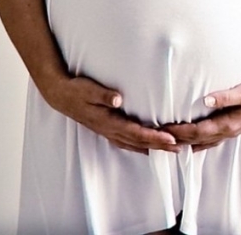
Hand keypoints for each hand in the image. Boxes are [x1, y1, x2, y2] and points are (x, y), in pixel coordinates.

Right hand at [42, 75, 180, 154]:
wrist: (60, 96)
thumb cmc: (76, 90)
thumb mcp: (88, 89)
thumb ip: (103, 95)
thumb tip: (118, 100)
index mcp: (108, 122)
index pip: (136, 132)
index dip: (154, 137)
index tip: (171, 139)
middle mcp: (109, 130)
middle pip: (139, 142)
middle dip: (160, 146)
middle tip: (180, 149)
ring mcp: (108, 131)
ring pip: (134, 144)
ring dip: (153, 148)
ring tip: (171, 150)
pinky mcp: (107, 129)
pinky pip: (127, 142)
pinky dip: (140, 146)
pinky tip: (148, 148)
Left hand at [165, 78, 240, 151]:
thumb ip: (225, 96)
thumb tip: (206, 100)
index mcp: (228, 124)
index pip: (198, 131)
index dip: (180, 131)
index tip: (163, 128)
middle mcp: (227, 132)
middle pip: (196, 140)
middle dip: (177, 138)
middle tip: (156, 136)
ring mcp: (229, 132)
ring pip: (202, 142)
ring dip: (185, 142)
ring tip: (167, 141)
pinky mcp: (231, 128)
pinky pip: (209, 140)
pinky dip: (197, 142)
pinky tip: (189, 143)